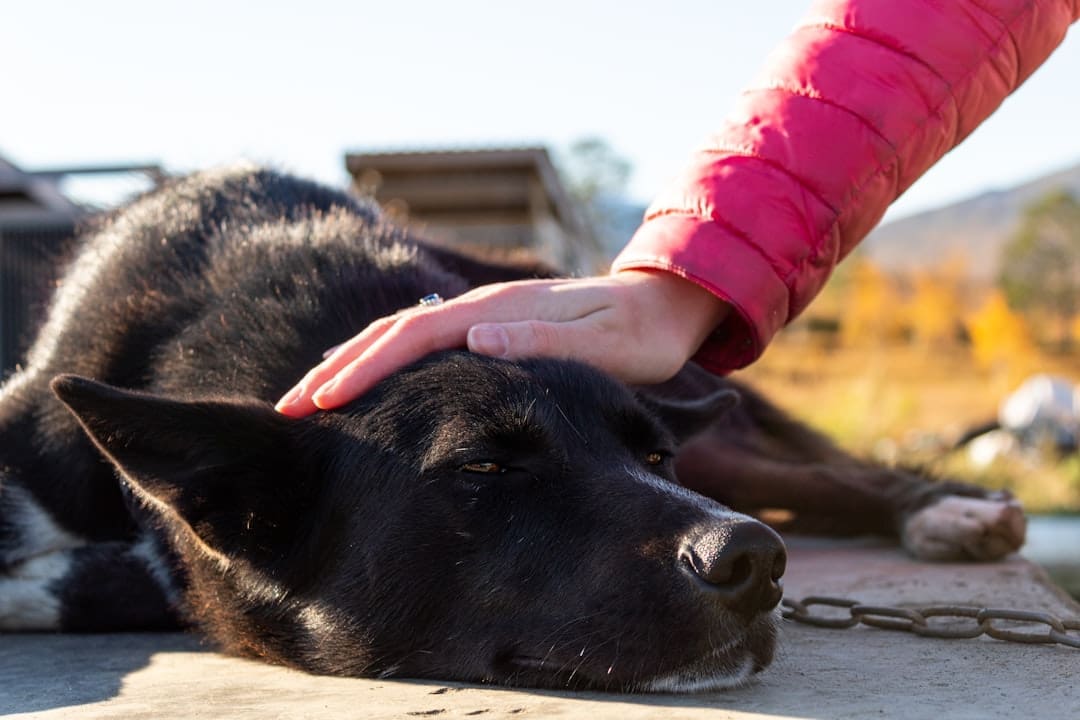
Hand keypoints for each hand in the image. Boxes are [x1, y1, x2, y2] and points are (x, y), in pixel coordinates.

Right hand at [274, 270, 728, 416]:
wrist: (662, 304)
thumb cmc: (638, 335)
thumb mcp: (604, 344)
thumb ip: (545, 341)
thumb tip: (475, 341)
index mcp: (498, 313)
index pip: (413, 338)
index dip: (363, 368)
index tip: (321, 399)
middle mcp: (482, 308)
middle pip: (391, 332)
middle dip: (337, 368)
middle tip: (289, 408)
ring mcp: (483, 314)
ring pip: (401, 333)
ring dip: (352, 361)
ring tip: (311, 393)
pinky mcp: (490, 325)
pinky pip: (422, 340)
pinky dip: (383, 356)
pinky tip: (368, 375)